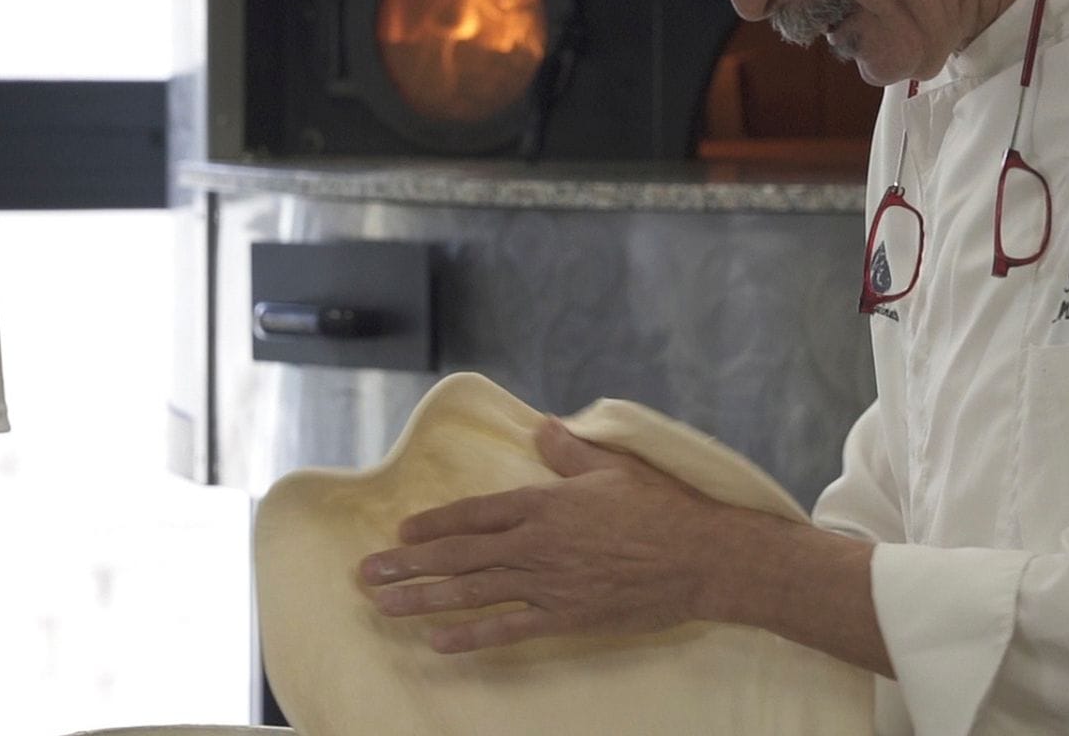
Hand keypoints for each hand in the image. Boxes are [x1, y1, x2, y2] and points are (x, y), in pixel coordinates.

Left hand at [358, 416, 745, 653]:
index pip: (475, 513)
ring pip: (473, 592)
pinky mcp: (568, 617)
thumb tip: (542, 427)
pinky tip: (438, 641)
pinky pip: (509, 629)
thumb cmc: (661, 507)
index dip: (433, 523)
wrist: (703, 558)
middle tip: (365, 574)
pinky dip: (472, 636)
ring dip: (424, 599)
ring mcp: (549, 584)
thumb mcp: (612, 466)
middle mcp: (537, 544)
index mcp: (545, 503)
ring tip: (385, 606)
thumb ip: (568, 451)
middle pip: (459, 555)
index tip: (399, 531)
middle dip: (408, 565)